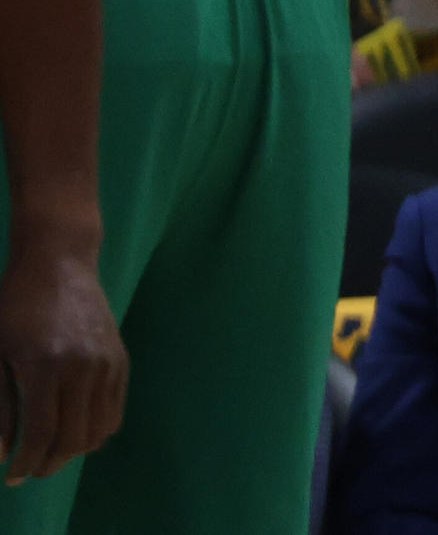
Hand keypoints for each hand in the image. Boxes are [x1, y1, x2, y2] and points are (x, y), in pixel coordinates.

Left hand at [0, 233, 125, 482]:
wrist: (60, 264)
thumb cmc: (14, 308)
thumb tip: (2, 452)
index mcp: (46, 365)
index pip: (42, 433)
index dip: (26, 462)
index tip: (11, 477)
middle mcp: (84, 367)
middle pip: (74, 438)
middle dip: (49, 463)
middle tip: (29, 469)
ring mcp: (108, 363)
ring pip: (99, 430)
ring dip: (74, 451)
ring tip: (50, 452)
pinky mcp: (121, 360)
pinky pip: (114, 411)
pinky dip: (96, 431)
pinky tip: (73, 430)